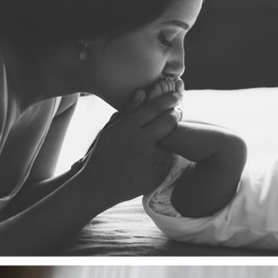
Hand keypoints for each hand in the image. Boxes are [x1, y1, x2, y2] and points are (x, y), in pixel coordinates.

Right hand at [80, 78, 182, 204]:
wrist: (100, 186)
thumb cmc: (104, 153)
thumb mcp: (110, 129)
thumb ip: (128, 111)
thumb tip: (143, 92)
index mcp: (128, 128)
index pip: (155, 108)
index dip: (169, 99)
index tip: (176, 95)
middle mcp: (142, 142)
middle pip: (169, 121)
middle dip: (176, 114)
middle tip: (177, 112)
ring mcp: (152, 159)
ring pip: (172, 141)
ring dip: (171, 137)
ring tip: (161, 138)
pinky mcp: (159, 173)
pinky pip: (170, 158)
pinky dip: (166, 155)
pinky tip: (155, 156)